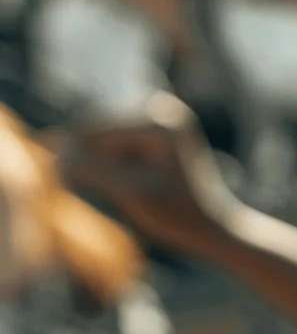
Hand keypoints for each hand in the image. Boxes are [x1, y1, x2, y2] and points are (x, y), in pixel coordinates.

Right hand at [63, 96, 241, 259]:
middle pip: (94, 130)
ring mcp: (157, 114)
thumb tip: (46, 141)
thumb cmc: (178, 215)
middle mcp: (161, 107)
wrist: (213, 226)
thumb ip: (91, 167)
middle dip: (89, 162)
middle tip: (116, 192)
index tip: (76, 188)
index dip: (77, 161)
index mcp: (159, 120)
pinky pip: (110, 142)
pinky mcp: (151, 127)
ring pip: (98, 138)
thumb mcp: (131, 194)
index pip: (93, 132)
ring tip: (128, 190)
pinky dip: (107, 164)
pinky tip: (127, 183)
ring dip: (98, 165)